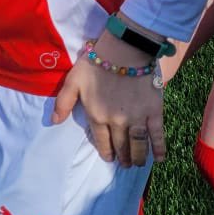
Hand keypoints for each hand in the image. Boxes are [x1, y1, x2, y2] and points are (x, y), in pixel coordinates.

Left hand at [53, 44, 164, 166]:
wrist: (124, 51)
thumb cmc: (95, 63)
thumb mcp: (72, 81)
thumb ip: (63, 102)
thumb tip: (54, 122)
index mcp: (97, 116)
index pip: (101, 140)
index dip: (106, 151)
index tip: (109, 158)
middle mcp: (117, 122)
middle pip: (121, 145)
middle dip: (122, 157)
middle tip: (124, 164)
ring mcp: (137, 118)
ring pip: (138, 144)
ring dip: (137, 157)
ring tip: (137, 164)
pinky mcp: (154, 112)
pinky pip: (157, 135)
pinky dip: (159, 148)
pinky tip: (159, 159)